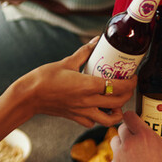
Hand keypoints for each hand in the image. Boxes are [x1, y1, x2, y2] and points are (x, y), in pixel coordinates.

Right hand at [11, 37, 136, 126]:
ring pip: (108, 119)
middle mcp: (88, 101)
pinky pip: (93, 122)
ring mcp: (82, 111)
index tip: (133, 76)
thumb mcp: (67, 61)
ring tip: (118, 102)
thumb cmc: (44, 78)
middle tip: (129, 85)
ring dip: (117, 111)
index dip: (130, 82)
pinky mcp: (75, 117)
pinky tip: (98, 108)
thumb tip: (97, 40)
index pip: (118, 86)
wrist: (28, 96)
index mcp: (88, 85)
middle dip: (128, 94)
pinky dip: (99, 117)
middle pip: (118, 102)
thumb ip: (85, 52)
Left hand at [110, 111, 161, 161]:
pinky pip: (114, 157)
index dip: (133, 116)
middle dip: (129, 130)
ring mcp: (119, 157)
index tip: (139, 120)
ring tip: (134, 149)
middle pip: (121, 128)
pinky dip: (121, 158)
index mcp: (144, 137)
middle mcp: (128, 144)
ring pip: (115, 142)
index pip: (129, 116)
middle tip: (139, 136)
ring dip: (122, 143)